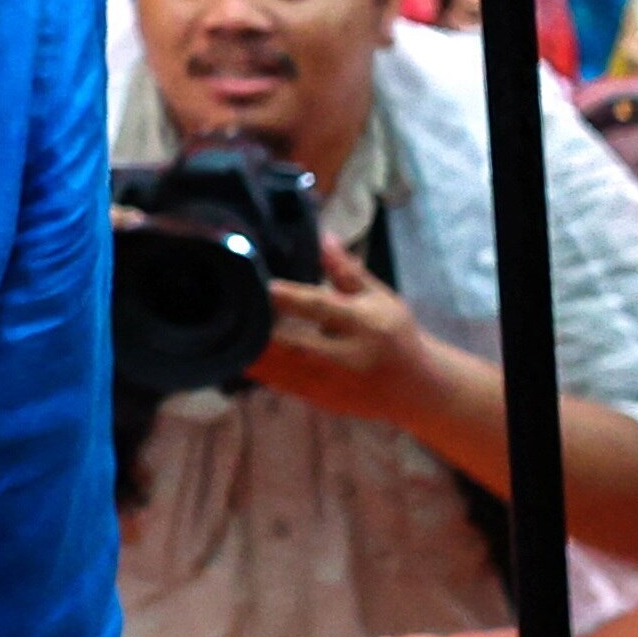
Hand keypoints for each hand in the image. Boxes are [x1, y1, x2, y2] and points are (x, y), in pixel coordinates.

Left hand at [245, 238, 434, 421]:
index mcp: (365, 324)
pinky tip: (235, 353)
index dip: (293, 298)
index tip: (266, 286)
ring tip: (222, 333)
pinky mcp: (321, 401)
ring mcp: (334, 383)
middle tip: (229, 314)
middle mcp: (348, 356)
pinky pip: (282, 385)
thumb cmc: (393, 333)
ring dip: (252, 353)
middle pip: (297, 345)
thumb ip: (346, 271)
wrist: (415, 388)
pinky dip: (259, 370)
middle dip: (262, 333)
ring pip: (284, 370)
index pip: (324, 308)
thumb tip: (323, 235)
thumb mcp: (378, 298)